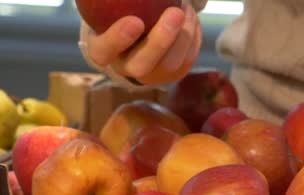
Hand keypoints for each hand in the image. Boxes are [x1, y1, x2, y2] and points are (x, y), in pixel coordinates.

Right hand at [87, 5, 201, 84]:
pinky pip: (187, 58)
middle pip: (142, 64)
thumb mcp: (112, 5)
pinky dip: (193, 36)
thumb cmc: (118, 11)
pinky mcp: (175, 71)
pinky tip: (191, 16)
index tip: (135, 21)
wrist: (138, 32)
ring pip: (171, 63)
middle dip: (161, 40)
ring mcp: (153, 72)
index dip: (118, 39)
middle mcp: (127, 67)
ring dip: (183, 35)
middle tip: (174, 13)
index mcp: (103, 49)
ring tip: (185, 8)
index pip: (103, 51)